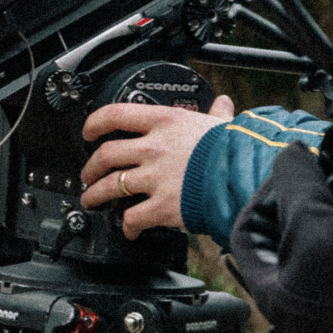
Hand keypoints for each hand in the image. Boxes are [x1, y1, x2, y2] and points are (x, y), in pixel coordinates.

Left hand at [78, 95, 234, 238]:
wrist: (244, 177)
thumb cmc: (235, 150)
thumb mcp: (222, 125)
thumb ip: (217, 115)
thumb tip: (222, 104)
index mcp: (165, 122)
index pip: (116, 114)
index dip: (95, 122)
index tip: (88, 130)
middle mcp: (153, 147)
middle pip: (106, 154)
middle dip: (91, 166)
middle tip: (88, 173)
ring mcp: (154, 177)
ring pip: (110, 186)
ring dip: (95, 195)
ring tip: (91, 200)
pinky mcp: (161, 206)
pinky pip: (132, 217)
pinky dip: (127, 226)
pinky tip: (129, 229)